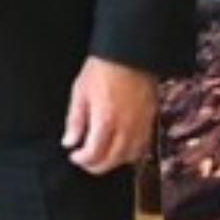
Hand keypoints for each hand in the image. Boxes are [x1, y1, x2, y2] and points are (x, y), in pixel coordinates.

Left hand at [61, 56, 158, 174]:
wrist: (130, 54)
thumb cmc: (103, 69)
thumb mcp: (80, 92)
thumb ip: (75, 120)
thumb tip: (69, 142)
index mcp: (105, 121)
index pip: (94, 154)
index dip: (81, 159)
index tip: (74, 155)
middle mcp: (125, 128)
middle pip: (112, 161)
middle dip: (95, 165)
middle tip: (85, 160)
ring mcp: (140, 126)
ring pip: (129, 158)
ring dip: (113, 162)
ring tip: (101, 156)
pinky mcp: (150, 121)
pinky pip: (143, 147)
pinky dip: (130, 154)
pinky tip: (120, 149)